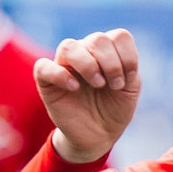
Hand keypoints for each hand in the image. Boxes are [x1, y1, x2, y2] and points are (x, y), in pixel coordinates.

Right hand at [34, 29, 140, 163]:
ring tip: (98, 84)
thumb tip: (114, 55)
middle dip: (111, 64)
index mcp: (107, 51)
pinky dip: (59, 75)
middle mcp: (85, 52)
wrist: (98, 135)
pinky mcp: (46, 81)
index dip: (128, 57)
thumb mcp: (129, 88)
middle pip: (97, 39)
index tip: (127, 81)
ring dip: (88, 65)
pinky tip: (74, 87)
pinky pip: (43, 66)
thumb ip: (128, 67)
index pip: (119, 36)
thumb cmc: (113, 109)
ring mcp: (64, 64)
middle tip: (115, 86)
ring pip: (68, 47)